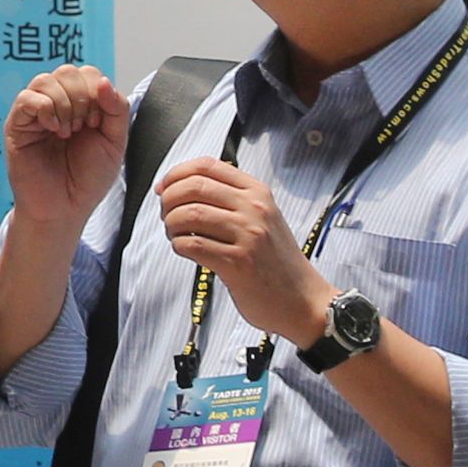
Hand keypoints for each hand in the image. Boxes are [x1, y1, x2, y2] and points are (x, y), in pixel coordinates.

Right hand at [5, 66, 129, 233]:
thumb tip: (103, 81)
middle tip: (83, 128)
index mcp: (81, 105)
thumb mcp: (114, 142)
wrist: (65, 208)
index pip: (88, 74)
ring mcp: (35, 113)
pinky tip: (53, 129)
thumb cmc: (88, 179)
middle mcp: (56, 104)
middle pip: (68, 71)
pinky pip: (26, 98)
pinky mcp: (17, 125)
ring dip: (64, 104)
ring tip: (67, 132)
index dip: (98, 93)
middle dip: (82, 98)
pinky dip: (45, 109)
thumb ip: (116, 110)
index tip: (98, 123)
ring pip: (46, 80)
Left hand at [154, 157, 326, 346]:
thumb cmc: (278, 262)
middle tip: (166, 216)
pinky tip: (184, 250)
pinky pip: (193, 245)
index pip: (207, 165)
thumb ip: (233, 199)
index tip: (163, 187)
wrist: (304, 301)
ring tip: (175, 235)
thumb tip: (185, 187)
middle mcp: (254, 209)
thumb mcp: (265, 217)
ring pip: (189, 214)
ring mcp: (248, 235)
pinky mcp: (238, 263)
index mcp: (257, 192)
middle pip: (193, 187)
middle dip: (168, 200)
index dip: (176, 174)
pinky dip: (179, 246)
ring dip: (171, 225)